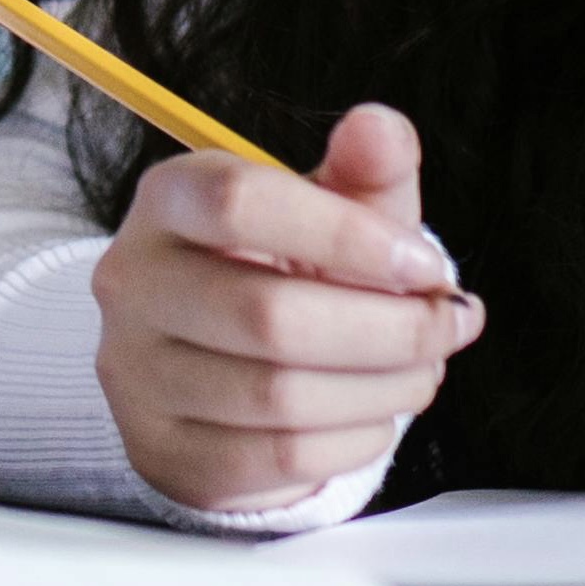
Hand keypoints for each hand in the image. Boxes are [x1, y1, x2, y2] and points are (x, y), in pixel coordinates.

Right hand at [92, 104, 482, 516]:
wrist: (214, 363)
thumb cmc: (282, 270)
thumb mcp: (329, 209)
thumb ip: (365, 167)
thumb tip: (380, 128)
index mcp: (169, 199)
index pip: (240, 203)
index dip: (346, 236)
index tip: (427, 264)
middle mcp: (135, 282)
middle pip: (267, 314)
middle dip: (388, 328)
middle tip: (449, 327)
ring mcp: (138, 373)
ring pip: (278, 395)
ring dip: (381, 388)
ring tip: (422, 370)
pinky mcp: (164, 449)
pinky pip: (277, 457)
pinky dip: (351, 439)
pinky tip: (376, 414)